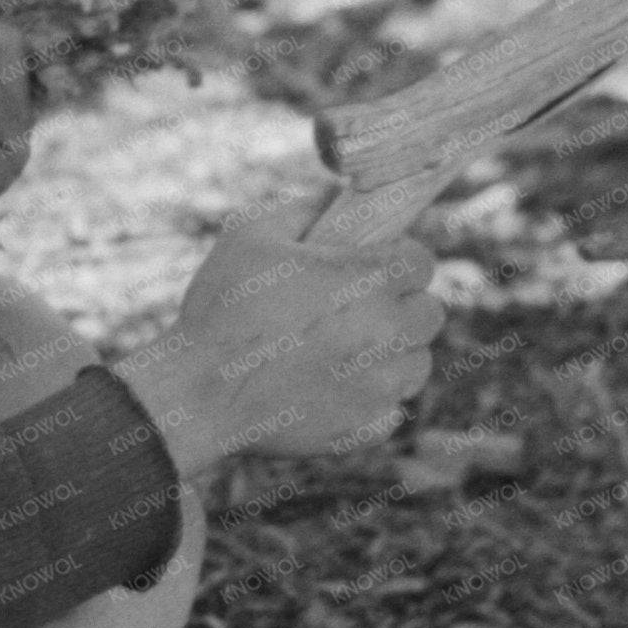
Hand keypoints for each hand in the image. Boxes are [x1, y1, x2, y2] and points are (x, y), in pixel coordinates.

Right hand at [114, 196, 445, 477]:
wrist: (198, 394)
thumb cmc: (221, 308)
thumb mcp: (251, 233)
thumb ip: (303, 207)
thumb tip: (336, 197)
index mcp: (369, 280)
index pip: (422, 262)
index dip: (398, 261)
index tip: (372, 267)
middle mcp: (387, 333)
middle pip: (430, 314)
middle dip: (402, 306)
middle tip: (361, 308)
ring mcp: (380, 387)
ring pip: (418, 364)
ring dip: (395, 354)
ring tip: (350, 350)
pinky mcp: (366, 429)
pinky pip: (393, 411)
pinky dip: (374, 401)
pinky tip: (336, 388)